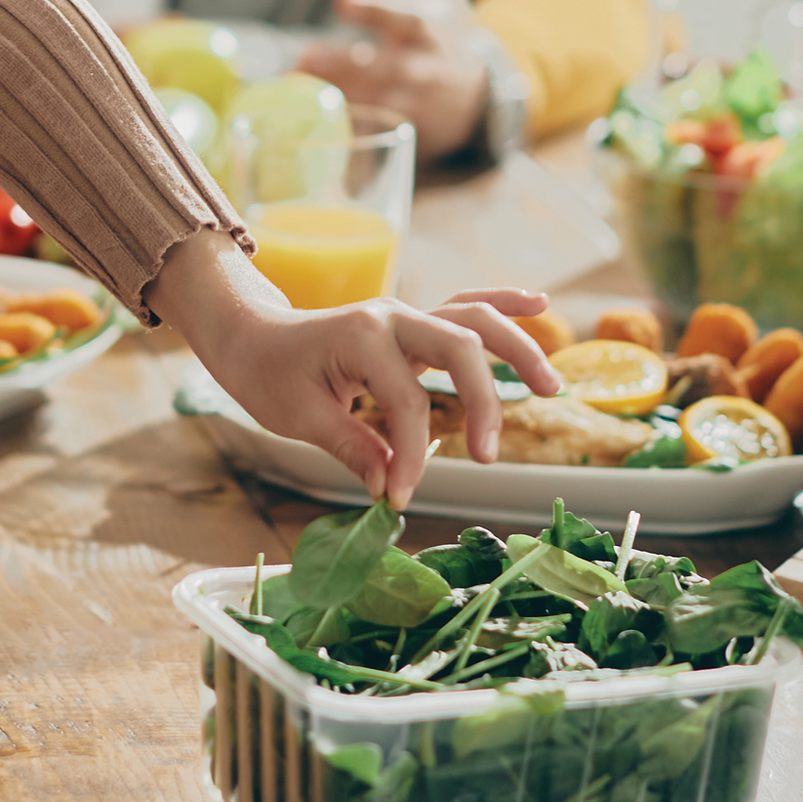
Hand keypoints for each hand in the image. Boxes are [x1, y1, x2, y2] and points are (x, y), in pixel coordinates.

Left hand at [151, 227, 562, 504]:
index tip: (401, 497)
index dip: (411, 456)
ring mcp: (407, 315)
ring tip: (550, 385)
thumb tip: (392, 488)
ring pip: (474, 320)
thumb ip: (353, 448)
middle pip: (459, 348)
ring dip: (517, 347)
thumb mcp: (300, 419)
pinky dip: (502, 303)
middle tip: (488, 457)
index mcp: (362, 337)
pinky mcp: (414, 324)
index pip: (407, 402)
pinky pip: (466, 306)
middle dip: (483, 401)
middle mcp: (393, 317)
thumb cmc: (270, 375)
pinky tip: (540, 304)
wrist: (252, 336)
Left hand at [297, 0, 490, 157]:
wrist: (482, 92)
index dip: (374, 7)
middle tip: (305, 55)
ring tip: (295, 82)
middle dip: (345, 64)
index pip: (403, 14)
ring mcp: (415, 103)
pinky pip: (372, 131)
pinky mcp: (405, 132)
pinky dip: (344, 125)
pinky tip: (308, 120)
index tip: (342, 0)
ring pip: (374, 102)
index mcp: (428, 23)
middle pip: (384, 67)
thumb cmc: (447, 29)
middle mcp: (424, 65)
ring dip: (335, 94)